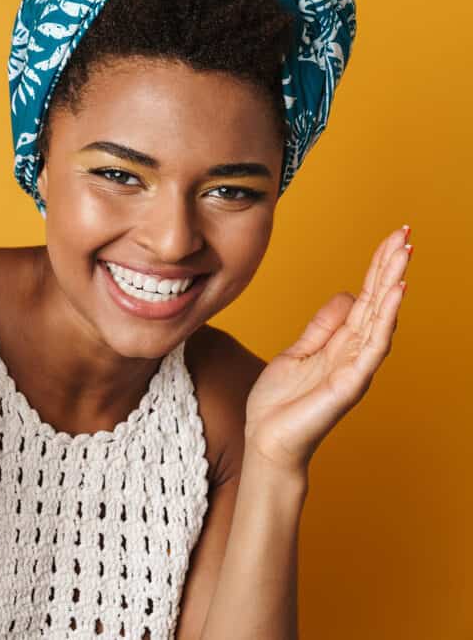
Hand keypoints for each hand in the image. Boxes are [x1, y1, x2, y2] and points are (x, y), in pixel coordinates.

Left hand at [244, 225, 411, 475]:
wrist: (267, 442)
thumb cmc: (280, 404)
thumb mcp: (298, 352)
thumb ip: (322, 326)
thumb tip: (347, 294)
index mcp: (341, 342)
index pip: (365, 296)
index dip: (378, 267)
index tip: (393, 237)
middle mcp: (354, 352)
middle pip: (378, 301)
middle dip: (391, 267)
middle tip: (407, 233)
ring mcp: (355, 367)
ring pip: (381, 318)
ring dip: (394, 284)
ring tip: (406, 254)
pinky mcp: (350, 384)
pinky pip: (373, 347)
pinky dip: (387, 319)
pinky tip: (397, 294)